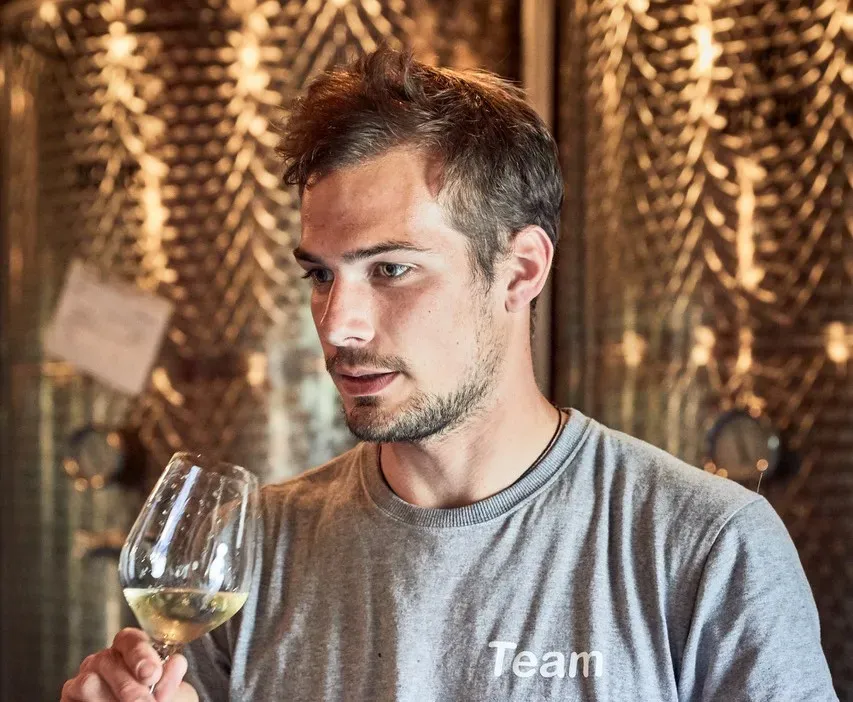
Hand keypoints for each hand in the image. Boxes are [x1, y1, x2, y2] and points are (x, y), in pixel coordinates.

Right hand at [61, 628, 198, 701]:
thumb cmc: (157, 701)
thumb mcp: (170, 688)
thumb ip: (172, 673)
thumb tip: (176, 662)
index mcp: (129, 649)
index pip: (129, 639)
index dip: (140, 653)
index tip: (152, 674)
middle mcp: (103, 660)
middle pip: (108, 661)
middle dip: (130, 688)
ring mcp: (83, 679)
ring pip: (89, 683)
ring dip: (111, 700)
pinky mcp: (69, 699)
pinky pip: (74, 700)